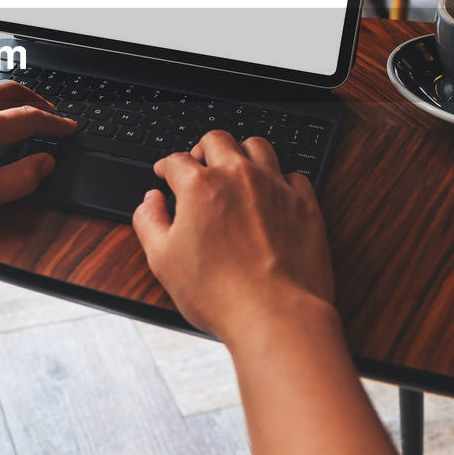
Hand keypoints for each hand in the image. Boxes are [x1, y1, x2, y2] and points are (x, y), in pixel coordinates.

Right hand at [132, 130, 333, 345]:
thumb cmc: (220, 293)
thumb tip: (150, 202)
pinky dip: (279, 179)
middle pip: (217, 139)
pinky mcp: (304, 203)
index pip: (177, 160)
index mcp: (200, 186)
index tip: (166, 173)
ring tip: (237, 170)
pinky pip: (292, 175)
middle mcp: (239, 176)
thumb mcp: (162, 260)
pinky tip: (272, 194)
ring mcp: (275, 186)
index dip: (166, 166)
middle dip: (203, 149)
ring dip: (242, 153)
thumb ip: (149, 221)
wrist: (276, 315)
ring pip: (258, 146)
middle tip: (199, 164)